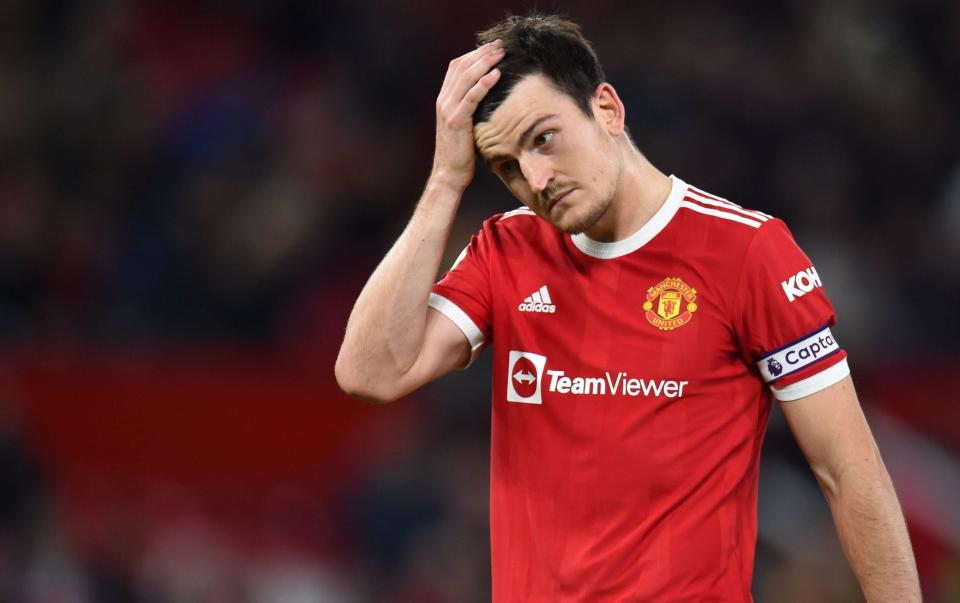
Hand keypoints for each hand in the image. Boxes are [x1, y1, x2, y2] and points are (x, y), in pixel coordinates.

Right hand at [431, 40, 503, 191]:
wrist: (449, 174)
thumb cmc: (461, 153)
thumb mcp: (465, 125)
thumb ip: (471, 108)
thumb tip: (490, 96)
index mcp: (444, 99)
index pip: (457, 67)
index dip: (474, 54)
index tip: (493, 47)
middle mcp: (443, 101)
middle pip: (461, 66)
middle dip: (482, 53)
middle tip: (501, 44)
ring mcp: (448, 110)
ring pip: (466, 78)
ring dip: (485, 62)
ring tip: (501, 53)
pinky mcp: (456, 121)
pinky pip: (471, 97)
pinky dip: (484, 83)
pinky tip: (497, 75)